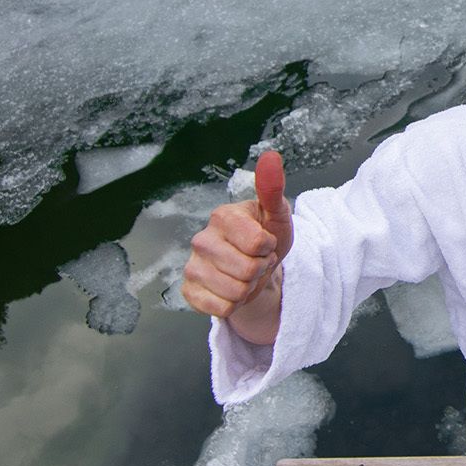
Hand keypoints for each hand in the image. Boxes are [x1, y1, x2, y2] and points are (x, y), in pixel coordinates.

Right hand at [181, 149, 292, 342]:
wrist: (256, 268)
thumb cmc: (266, 237)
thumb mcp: (276, 214)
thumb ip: (272, 188)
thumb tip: (271, 157)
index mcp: (222, 216)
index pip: (258, 243)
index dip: (269, 248)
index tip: (265, 243)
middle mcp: (201, 239)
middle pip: (247, 270)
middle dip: (260, 270)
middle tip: (257, 261)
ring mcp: (192, 266)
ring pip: (235, 292)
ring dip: (249, 289)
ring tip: (246, 275)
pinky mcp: (189, 291)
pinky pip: (221, 309)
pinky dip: (234, 305)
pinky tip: (231, 290)